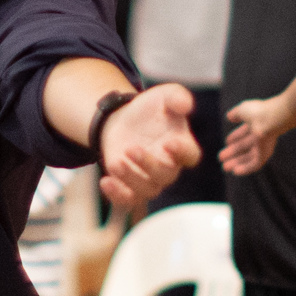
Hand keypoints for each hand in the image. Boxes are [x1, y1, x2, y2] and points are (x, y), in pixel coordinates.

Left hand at [98, 83, 200, 207]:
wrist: (124, 120)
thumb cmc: (150, 110)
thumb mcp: (164, 96)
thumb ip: (177, 97)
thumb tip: (186, 104)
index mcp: (182, 146)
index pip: (190, 155)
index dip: (182, 152)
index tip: (169, 142)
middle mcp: (169, 167)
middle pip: (166, 176)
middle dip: (148, 164)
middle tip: (131, 148)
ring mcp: (150, 179)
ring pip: (147, 190)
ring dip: (131, 179)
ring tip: (116, 162)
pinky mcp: (130, 186)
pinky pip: (128, 200)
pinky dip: (117, 195)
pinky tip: (105, 181)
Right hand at [219, 96, 289, 175]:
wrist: (272, 119)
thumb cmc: (257, 112)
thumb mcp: (242, 110)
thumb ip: (235, 114)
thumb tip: (229, 116)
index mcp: (255, 123)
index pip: (244, 133)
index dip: (235, 137)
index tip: (227, 142)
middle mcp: (260, 135)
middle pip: (245, 146)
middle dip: (233, 152)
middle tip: (221, 158)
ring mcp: (263, 145)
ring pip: (248, 157)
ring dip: (237, 162)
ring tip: (224, 167)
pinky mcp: (265, 154)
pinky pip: (255, 164)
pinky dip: (245, 168)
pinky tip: (235, 172)